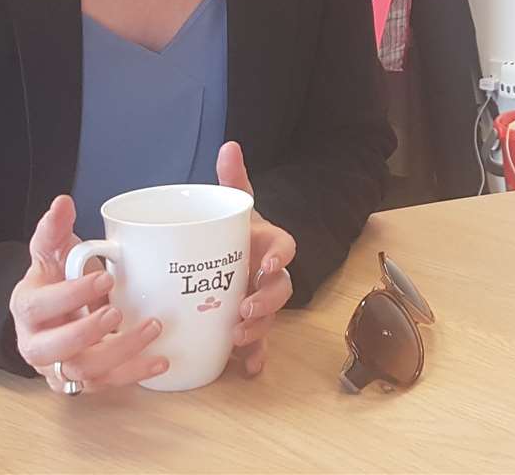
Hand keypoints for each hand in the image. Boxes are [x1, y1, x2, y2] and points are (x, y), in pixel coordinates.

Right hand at [8, 195, 167, 394]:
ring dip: (120, 353)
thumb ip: (54, 228)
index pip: (40, 306)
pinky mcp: (83, 381)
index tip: (104, 276)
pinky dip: (135, 373)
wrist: (52, 313)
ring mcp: (59, 367)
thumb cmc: (53, 280)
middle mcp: (37, 345)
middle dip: (88, 333)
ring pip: (85, 372)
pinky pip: (107, 384)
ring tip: (151, 329)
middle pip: (55, 350)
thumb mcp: (50, 251)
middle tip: (117, 312)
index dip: (71, 294)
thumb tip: (63, 202)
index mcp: (27, 308)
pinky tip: (160, 358)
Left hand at [216, 141, 295, 376]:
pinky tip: (248, 369)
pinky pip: (260, 344)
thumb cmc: (236, 231)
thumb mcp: (235, 206)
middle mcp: (271, 275)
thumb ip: (233, 179)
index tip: (267, 263)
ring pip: (270, 319)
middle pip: (280, 290)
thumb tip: (229, 145)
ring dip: (259, 331)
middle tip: (243, 309)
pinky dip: (256, 358)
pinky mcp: (254, 324)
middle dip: (265, 301)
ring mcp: (263, 301)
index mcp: (270, 244)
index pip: (285, 248)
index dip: (280, 256)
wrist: (236, 255)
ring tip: (237, 338)